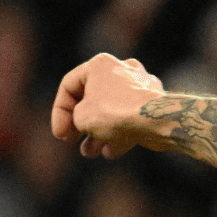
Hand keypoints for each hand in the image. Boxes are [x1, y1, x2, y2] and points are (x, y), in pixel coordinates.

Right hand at [51, 54, 170, 158]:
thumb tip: (86, 123)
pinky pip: (130, 117)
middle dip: (81, 123)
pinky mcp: (153, 102)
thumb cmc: (114, 112)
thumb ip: (75, 117)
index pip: (69, 86)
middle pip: (92, 98)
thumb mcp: (80, 117)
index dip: (60, 112)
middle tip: (72, 140)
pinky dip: (119, 133)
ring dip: (98, 132)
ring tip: (90, 152)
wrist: (156, 120)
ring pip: (112, 110)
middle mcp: (122, 69)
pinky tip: (110, 152)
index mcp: (101, 64)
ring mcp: (140, 85)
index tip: (60, 134)